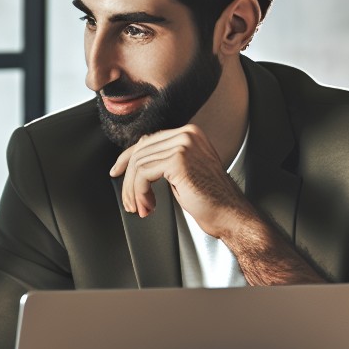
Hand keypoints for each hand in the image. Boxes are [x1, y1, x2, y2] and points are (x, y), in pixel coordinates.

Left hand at [109, 124, 248, 237]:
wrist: (230, 215)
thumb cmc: (211, 200)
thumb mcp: (184, 173)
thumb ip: (165, 161)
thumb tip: (138, 160)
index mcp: (190, 133)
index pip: (148, 141)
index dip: (127, 159)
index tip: (117, 173)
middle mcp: (187, 134)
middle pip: (140, 152)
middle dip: (128, 180)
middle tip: (130, 201)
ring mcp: (184, 145)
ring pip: (139, 164)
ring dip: (133, 191)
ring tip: (141, 207)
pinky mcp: (178, 160)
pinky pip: (143, 174)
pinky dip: (139, 193)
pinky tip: (148, 206)